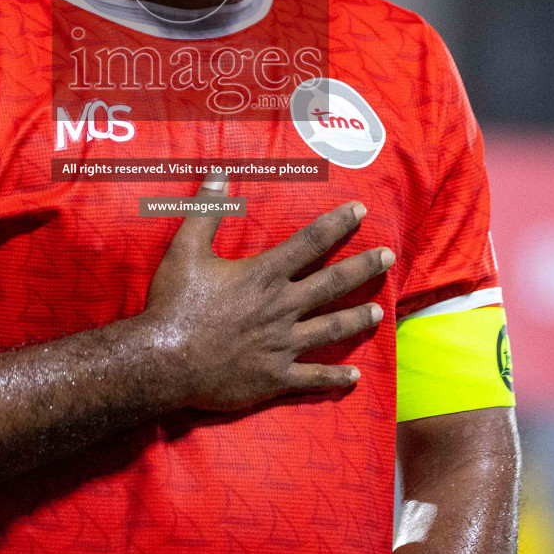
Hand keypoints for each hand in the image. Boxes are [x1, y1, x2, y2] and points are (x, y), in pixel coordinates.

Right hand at [142, 170, 394, 411]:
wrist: (163, 361)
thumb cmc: (174, 304)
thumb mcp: (185, 249)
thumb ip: (206, 210)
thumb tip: (219, 175)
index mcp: (264, 275)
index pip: (311, 242)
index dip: (338, 224)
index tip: (361, 210)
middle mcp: (282, 307)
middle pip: (333, 283)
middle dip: (364, 268)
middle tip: (389, 257)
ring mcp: (282, 345)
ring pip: (331, 329)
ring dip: (357, 319)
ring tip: (380, 312)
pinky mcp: (275, 377)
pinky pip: (313, 378)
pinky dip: (335, 377)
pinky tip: (354, 376)